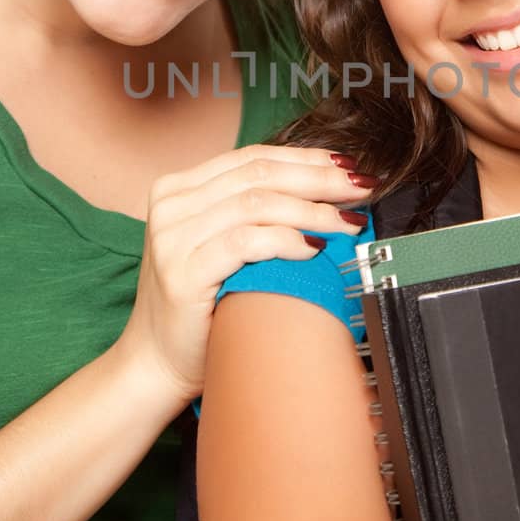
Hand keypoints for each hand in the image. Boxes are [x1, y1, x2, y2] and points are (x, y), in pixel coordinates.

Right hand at [116, 145, 373, 401]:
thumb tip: (325, 189)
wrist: (157, 363)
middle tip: (362, 186)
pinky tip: (315, 248)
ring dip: (312, 210)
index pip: (252, 157)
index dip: (305, 158)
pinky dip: (287, 241)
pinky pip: (246, 243)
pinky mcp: (182, 273)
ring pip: (257, 204)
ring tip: (348, 221)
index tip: (348, 165)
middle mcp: (171, 205)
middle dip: (319, 178)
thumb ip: (250, 212)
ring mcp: (173, 238)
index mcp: (177, 188)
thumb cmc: (200, 305)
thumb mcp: (218, 243)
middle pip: (260, 175)